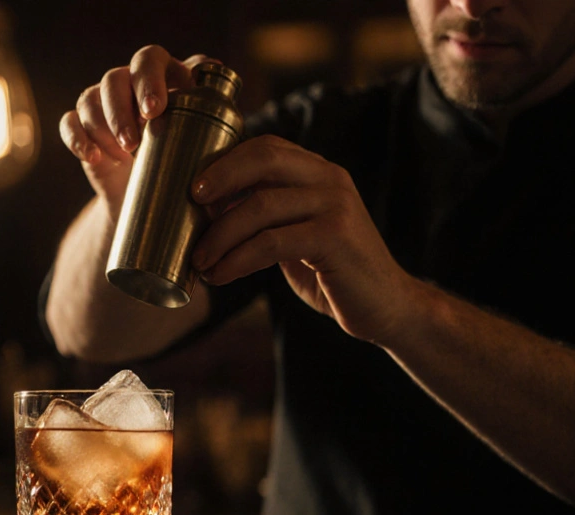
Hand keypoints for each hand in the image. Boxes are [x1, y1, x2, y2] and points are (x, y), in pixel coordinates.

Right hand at [59, 46, 211, 210]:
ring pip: (90, 99)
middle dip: (121, 110)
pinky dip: (78, 139)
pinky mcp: (82, 127)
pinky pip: (69, 123)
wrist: (154, 194)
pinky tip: (93, 157)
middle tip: (134, 141)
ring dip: (103, 127)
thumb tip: (222, 105)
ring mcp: (103, 104)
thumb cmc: (187, 160)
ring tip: (123, 155)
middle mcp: (129, 83)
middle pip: (114, 78)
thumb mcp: (207, 141)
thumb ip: (215, 123)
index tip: (154, 111)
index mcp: (162, 76)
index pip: (150, 60)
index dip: (149, 81)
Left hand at [190, 135, 422, 344]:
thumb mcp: (296, 234)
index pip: (266, 147)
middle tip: (189, 205)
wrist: (385, 307)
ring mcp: (335, 205)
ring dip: (220, 235)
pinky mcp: (335, 236)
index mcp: (318, 173)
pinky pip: (271, 242)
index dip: (225, 161)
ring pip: (260, 206)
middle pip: (264, 159)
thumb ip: (265, 217)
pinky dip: (237, 259)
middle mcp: (329, 179)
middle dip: (219, 178)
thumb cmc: (332, 272)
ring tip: (199, 260)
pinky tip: (220, 275)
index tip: (192, 187)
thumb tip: (207, 213)